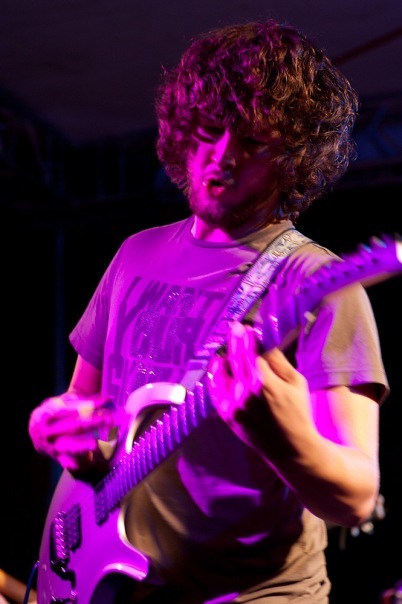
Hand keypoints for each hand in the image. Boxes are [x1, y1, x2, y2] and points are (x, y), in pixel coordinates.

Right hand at [28, 393, 116, 471]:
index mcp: (48, 413)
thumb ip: (84, 400)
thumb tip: (106, 399)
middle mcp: (48, 430)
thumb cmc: (55, 411)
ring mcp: (51, 444)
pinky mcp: (56, 456)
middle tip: (108, 419)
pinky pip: (65, 461)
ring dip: (82, 446)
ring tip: (95, 445)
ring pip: (68, 446)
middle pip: (72, 427)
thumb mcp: (65, 401)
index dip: (86, 407)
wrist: (35, 429)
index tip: (103, 404)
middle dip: (91, 423)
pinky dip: (75, 463)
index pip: (69, 410)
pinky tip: (87, 463)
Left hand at [207, 321, 313, 461]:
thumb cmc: (298, 412)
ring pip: (224, 373)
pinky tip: (218, 365)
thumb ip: (279, 362)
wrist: (291, 448)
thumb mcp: (297, 383)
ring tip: (227, 345)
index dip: (247, 338)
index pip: (251, 352)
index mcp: (265, 382)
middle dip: (235, 340)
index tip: (245, 328)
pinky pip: (216, 391)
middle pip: (236, 358)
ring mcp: (234, 404)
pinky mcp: (227, 415)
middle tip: (234, 327)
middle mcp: (246, 392)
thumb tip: (266, 346)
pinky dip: (216, 376)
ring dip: (225, 356)